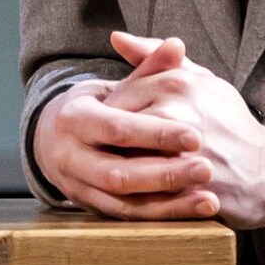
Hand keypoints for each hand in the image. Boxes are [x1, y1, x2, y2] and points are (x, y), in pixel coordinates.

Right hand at [32, 35, 218, 219]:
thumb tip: (177, 45)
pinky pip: (128, 219)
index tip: (196, 135)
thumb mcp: (117, 86)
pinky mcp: (90, 208)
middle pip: (119, 172)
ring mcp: (78, 186)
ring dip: (168, 204)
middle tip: (206, 168)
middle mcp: (70, 156)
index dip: (156, 134)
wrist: (55, 140)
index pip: (117, 128)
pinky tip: (193, 212)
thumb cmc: (98, 108)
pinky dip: (161, 217)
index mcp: (74, 118)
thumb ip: (149, 68)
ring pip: (123, 203)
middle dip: (164, 173)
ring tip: (208, 199)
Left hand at [101, 31, 264, 228]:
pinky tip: (137, 187)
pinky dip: (133, 188)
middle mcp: (176, 111)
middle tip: (112, 150)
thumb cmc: (229, 122)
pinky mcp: (183, 183)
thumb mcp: (199, 79)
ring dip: (119, 164)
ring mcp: (179, 149)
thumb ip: (155, 58)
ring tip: (123, 168)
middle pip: (117, 128)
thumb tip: (117, 38)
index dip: (108, 115)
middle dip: (110, 141)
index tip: (111, 126)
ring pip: (125, 156)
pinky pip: (142, 186)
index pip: (118, 96)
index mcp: (176, 82)